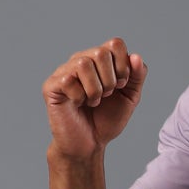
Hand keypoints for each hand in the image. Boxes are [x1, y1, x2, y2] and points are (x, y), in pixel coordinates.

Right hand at [42, 39, 147, 159]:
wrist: (90, 144)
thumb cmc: (106, 120)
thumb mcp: (129, 98)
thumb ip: (137, 77)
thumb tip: (135, 56)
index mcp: (99, 60)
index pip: (115, 44)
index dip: (123, 66)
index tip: (121, 85)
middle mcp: (81, 60)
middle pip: (101, 52)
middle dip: (110, 80)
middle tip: (106, 96)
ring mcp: (64, 71)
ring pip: (84, 63)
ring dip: (95, 89)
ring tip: (93, 101)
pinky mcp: (52, 86)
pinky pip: (68, 80)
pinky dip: (80, 96)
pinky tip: (78, 104)